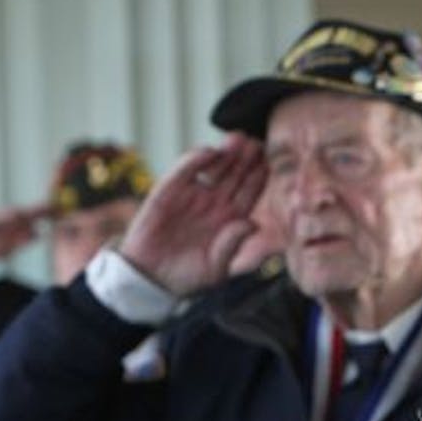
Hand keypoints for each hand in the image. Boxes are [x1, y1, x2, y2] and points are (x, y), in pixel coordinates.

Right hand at [119, 132, 266, 295]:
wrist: (151, 281)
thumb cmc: (187, 278)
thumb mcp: (216, 269)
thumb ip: (233, 246)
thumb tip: (253, 224)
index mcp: (230, 220)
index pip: (250, 194)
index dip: (259, 178)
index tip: (271, 163)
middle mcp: (213, 204)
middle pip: (235, 176)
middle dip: (246, 159)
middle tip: (258, 143)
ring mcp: (192, 196)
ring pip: (213, 168)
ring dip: (226, 153)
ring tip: (239, 139)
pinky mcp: (168, 192)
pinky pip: (184, 172)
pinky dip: (195, 160)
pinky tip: (210, 153)